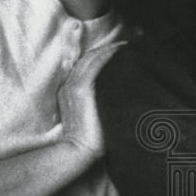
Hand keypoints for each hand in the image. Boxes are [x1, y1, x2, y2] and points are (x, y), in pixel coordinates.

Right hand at [57, 42, 119, 160]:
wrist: (80, 152)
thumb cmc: (91, 140)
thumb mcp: (94, 117)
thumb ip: (100, 104)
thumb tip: (118, 97)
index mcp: (69, 91)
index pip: (85, 66)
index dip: (101, 55)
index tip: (119, 50)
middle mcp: (69, 86)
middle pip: (88, 59)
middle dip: (107, 49)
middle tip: (126, 43)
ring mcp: (73, 87)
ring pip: (91, 59)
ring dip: (109, 49)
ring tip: (125, 44)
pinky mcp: (81, 90)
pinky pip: (94, 65)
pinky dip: (106, 55)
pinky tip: (119, 50)